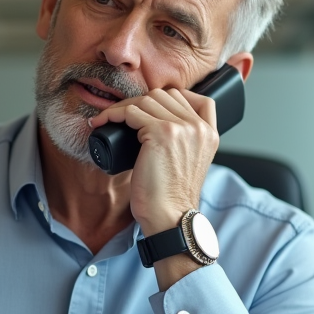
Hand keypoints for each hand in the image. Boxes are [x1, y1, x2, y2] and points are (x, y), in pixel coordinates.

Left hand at [89, 86, 218, 235]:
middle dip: (140, 101)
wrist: (171, 217)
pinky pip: (132, 111)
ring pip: (147, 100)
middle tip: (122, 115)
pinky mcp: (162, 133)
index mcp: (210, 134)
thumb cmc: (172, 198)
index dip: (172, 98)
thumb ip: (185, 143)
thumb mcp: (189, 164)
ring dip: (123, 107)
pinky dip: (113, 114)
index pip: (198, 98)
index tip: (151, 109)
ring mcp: (182, 128)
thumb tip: (156, 126)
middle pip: (167, 95)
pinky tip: (103, 122)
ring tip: (108, 118)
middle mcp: (199, 127)